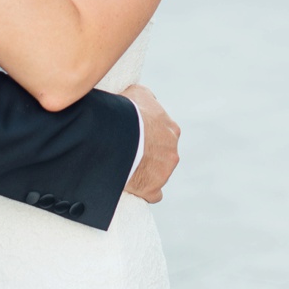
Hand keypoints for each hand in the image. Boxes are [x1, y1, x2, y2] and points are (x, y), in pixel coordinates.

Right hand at [121, 84, 179, 202]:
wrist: (116, 134)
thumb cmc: (126, 111)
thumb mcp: (138, 93)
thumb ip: (148, 99)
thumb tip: (149, 101)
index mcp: (171, 130)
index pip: (164, 135)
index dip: (148, 137)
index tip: (135, 137)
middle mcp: (172, 151)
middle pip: (162, 156)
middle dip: (148, 155)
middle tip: (128, 153)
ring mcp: (164, 172)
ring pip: (157, 174)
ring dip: (145, 172)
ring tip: (125, 167)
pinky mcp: (152, 188)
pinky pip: (153, 194)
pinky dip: (145, 192)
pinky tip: (135, 188)